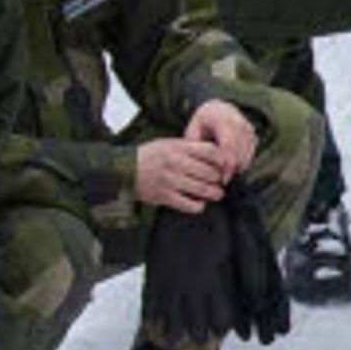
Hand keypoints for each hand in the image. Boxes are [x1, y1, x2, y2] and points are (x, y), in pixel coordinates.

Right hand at [136, 102, 259, 212]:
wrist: (124, 170)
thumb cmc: (150, 155)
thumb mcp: (168, 143)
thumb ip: (190, 147)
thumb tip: (216, 154)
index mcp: (178, 147)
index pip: (210, 151)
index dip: (222, 159)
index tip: (225, 165)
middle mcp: (175, 163)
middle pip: (210, 172)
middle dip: (220, 179)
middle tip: (222, 182)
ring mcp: (170, 181)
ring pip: (203, 190)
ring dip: (214, 193)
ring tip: (217, 194)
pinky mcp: (165, 197)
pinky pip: (190, 205)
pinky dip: (199, 206)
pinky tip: (200, 203)